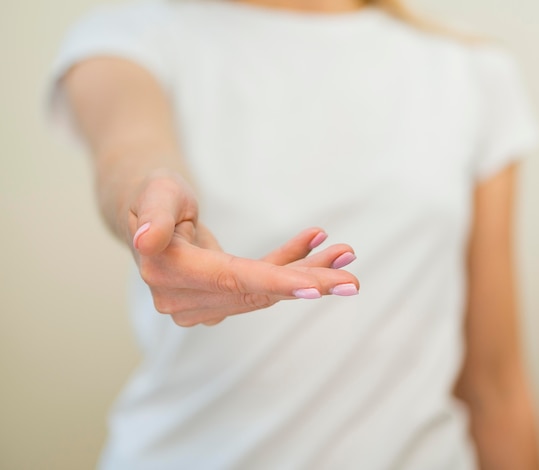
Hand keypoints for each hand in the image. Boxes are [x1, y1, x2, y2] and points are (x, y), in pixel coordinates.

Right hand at [127, 170, 359, 326]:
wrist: (148, 210)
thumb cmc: (154, 194)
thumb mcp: (154, 193)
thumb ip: (153, 217)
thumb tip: (145, 242)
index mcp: (168, 271)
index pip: (231, 279)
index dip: (275, 282)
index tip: (318, 288)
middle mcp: (182, 298)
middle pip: (256, 291)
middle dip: (307, 284)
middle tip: (353, 281)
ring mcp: (199, 304)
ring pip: (264, 289)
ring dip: (307, 272)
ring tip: (344, 253)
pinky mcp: (216, 299)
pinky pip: (259, 283)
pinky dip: (289, 265)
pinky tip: (315, 242)